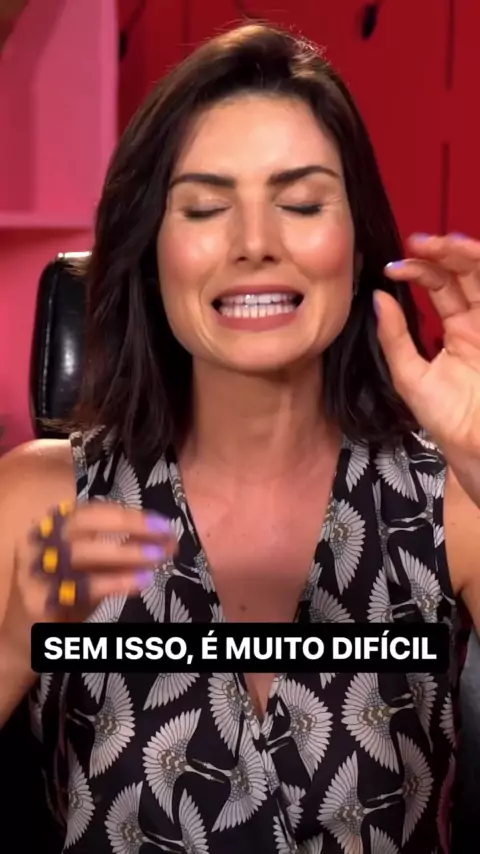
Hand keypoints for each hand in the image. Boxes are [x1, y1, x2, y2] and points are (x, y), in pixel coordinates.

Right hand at [3, 502, 177, 653]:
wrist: (26, 638)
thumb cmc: (64, 594)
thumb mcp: (93, 568)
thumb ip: (121, 549)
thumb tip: (163, 538)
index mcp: (51, 527)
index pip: (93, 510)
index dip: (129, 514)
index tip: (161, 524)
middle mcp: (38, 542)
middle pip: (84, 522)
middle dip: (129, 525)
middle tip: (163, 535)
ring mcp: (34, 570)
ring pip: (81, 553)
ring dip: (125, 552)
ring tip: (157, 557)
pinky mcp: (39, 601)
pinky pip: (81, 587)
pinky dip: (115, 582)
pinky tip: (141, 582)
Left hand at [377, 232, 479, 500]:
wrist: (476, 447)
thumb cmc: (446, 418)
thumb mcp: (410, 375)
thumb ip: (395, 337)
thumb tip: (378, 298)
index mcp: (457, 329)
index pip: (440, 285)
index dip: (419, 270)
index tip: (393, 267)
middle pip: (466, 272)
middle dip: (444, 251)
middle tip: (419, 242)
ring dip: (467, 254)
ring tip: (443, 243)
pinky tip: (468, 257)